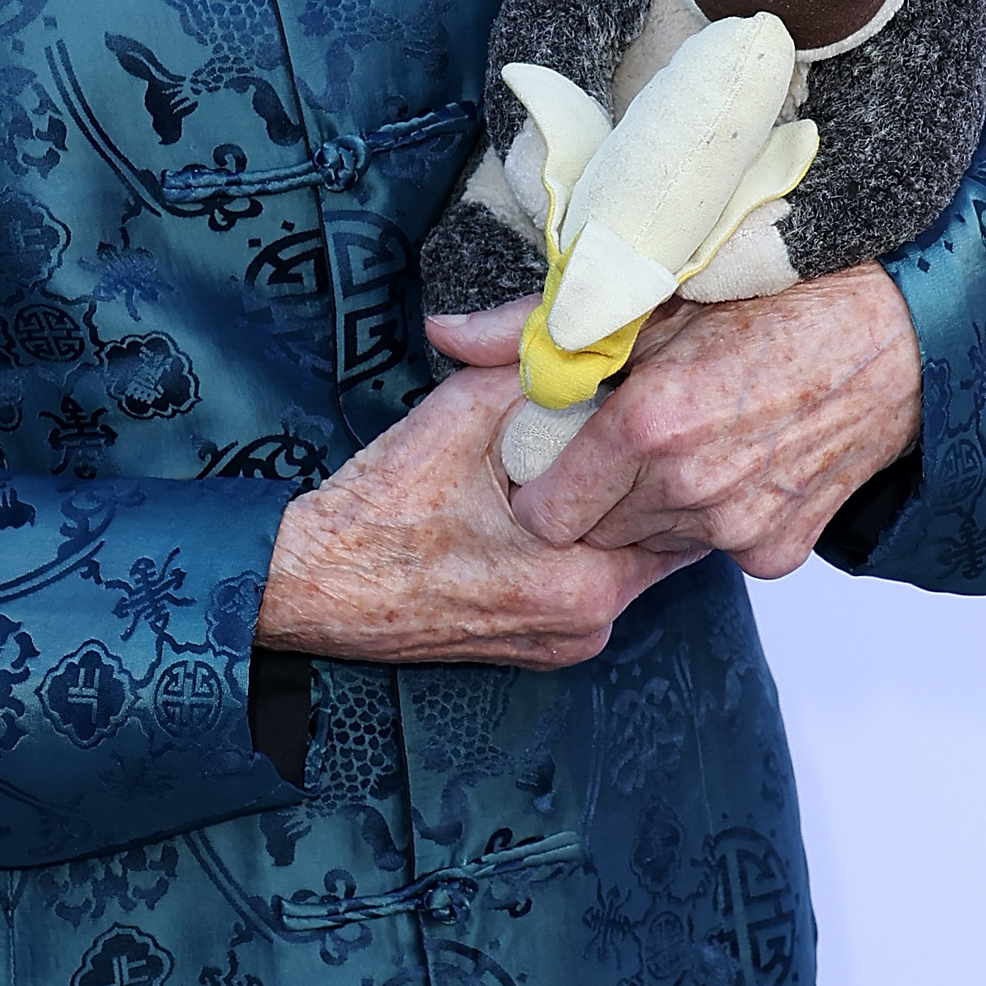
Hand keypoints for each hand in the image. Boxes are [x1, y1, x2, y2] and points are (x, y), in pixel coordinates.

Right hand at [255, 353, 662, 666]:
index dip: (662, 450)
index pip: (672, 508)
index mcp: (583, 579)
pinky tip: (551, 505)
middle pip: (658, 540)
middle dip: (645, 483)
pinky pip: (590, 589)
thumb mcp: (461, 413)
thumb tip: (590, 335)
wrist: (313, 582)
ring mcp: (563, 645)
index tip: (656, 408)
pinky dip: (584, 548)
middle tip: (630, 425)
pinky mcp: (539, 650)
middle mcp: (586, 625)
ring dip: (614, 516)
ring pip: (626, 564)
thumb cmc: (380, 510)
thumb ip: (536, 370)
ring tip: (586, 459)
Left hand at [426, 263, 920, 575]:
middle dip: (597, 491)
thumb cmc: (771, 300)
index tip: (561, 446)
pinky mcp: (778, 551)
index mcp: (648, 424)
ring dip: (655, 503)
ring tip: (689, 438)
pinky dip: (714, 516)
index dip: (545, 477)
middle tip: (630, 436)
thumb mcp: (648, 297)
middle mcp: (690, 489)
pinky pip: (713, 550)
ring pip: (651, 541)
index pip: (545, 510)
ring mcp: (738, 528)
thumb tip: (442, 335)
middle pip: (594, 530)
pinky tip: (738, 458)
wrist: (895, 339)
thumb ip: (535, 328)